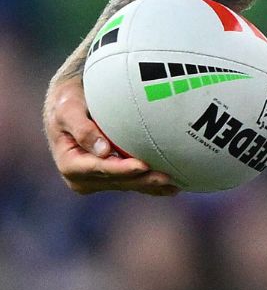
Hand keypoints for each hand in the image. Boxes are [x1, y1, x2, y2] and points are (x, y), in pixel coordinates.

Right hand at [43, 78, 176, 195]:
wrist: (69, 104)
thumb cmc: (68, 102)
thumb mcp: (68, 110)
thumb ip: (82, 129)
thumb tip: (103, 151)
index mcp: (70, 164)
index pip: (100, 168)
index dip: (122, 169)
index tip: (143, 166)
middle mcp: (82, 177)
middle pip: (118, 180)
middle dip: (142, 181)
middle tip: (167, 178)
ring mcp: (97, 179)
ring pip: (128, 183)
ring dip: (150, 185)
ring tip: (175, 184)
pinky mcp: (110, 176)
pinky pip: (133, 181)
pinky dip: (151, 184)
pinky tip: (173, 187)